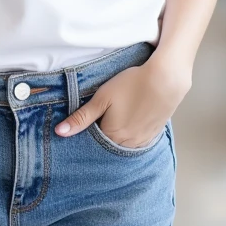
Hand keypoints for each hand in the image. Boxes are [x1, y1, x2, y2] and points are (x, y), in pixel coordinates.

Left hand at [54, 56, 191, 146]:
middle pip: (108, 145)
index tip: (85, 123)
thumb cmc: (132, 85)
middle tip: (102, 117)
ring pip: (123, 145)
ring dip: (117, 136)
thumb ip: (81, 117)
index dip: (87, 133)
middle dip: (101, 137)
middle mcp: (127, 144)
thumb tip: (60, 132)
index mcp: (112, 136)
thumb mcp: (102, 97)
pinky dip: (131, 135)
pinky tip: (131, 121)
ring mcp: (142, 141)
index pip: (93, 143)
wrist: (165, 79)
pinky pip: (137, 142)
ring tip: (117, 118)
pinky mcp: (153, 135)